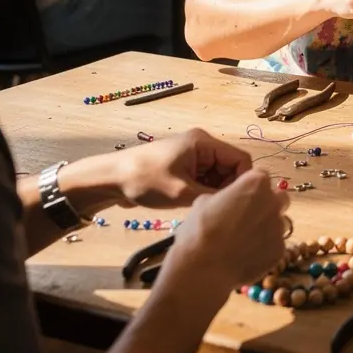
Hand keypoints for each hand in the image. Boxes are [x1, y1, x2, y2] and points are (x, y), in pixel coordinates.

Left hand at [113, 128, 253, 208]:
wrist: (110, 180)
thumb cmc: (145, 181)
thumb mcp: (181, 192)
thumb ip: (212, 196)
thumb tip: (237, 204)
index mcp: (204, 143)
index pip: (240, 159)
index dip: (243, 181)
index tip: (237, 203)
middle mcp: (202, 145)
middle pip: (230, 167)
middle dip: (227, 188)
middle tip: (218, 209)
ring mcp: (193, 155)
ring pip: (218, 175)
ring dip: (214, 191)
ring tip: (205, 209)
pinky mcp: (184, 166)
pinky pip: (205, 178)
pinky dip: (204, 192)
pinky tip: (197, 206)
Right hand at [166, 168, 288, 289]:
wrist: (202, 267)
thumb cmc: (199, 229)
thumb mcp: (205, 201)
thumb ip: (227, 196)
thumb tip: (230, 202)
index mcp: (255, 182)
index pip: (260, 176)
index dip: (250, 186)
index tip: (241, 196)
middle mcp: (273, 201)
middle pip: (277, 197)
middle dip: (266, 203)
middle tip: (247, 217)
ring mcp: (278, 227)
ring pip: (279, 222)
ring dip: (267, 226)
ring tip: (247, 239)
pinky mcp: (279, 250)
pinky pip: (275, 244)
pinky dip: (265, 248)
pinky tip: (247, 256)